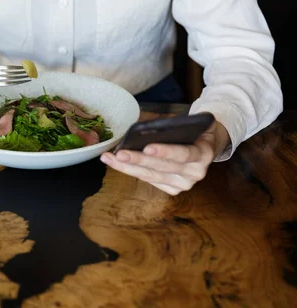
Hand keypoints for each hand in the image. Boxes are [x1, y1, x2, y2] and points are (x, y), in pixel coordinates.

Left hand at [100, 120, 229, 194]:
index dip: (165, 151)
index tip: (147, 147)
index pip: (184, 154)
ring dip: (128, 167)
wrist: (205, 147)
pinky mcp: (173, 190)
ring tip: (110, 159)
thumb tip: (145, 128)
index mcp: (204, 154)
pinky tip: (116, 163)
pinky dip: (131, 171)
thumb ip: (174, 126)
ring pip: (151, 176)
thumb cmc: (194, 132)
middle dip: (138, 160)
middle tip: (120, 154)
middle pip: (163, 168)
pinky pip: (149, 180)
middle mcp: (195, 173)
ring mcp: (184, 184)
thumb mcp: (190, 124)